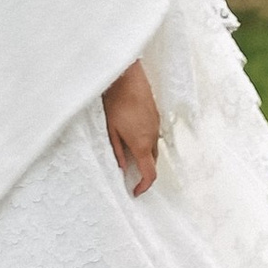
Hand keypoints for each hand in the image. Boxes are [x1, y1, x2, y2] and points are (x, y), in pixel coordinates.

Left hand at [103, 59, 159, 198]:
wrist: (128, 77)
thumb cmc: (116, 102)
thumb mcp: (111, 130)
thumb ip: (117, 152)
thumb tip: (122, 169)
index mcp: (142, 144)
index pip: (150, 173)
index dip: (144, 186)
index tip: (135, 191)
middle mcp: (153, 137)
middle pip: (153, 162)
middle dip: (144, 170)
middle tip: (130, 174)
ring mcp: (156, 125)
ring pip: (154, 147)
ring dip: (144, 154)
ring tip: (128, 151)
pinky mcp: (155, 115)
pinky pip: (153, 134)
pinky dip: (146, 141)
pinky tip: (131, 132)